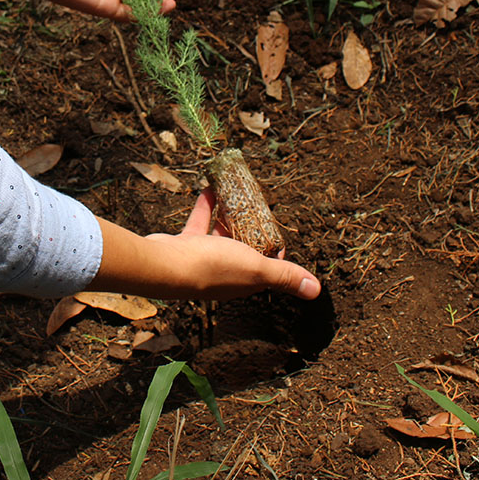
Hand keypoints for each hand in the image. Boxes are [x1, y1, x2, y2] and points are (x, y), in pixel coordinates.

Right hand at [89, 190, 321, 301]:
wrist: (163, 265)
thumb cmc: (211, 266)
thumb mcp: (256, 268)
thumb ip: (284, 276)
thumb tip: (315, 291)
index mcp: (244, 281)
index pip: (267, 269)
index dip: (275, 250)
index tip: (278, 231)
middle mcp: (224, 273)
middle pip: (244, 250)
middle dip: (252, 230)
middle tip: (259, 207)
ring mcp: (203, 260)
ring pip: (221, 235)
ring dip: (229, 216)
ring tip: (238, 195)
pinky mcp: (185, 246)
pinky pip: (200, 223)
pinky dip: (206, 206)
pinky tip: (210, 188)